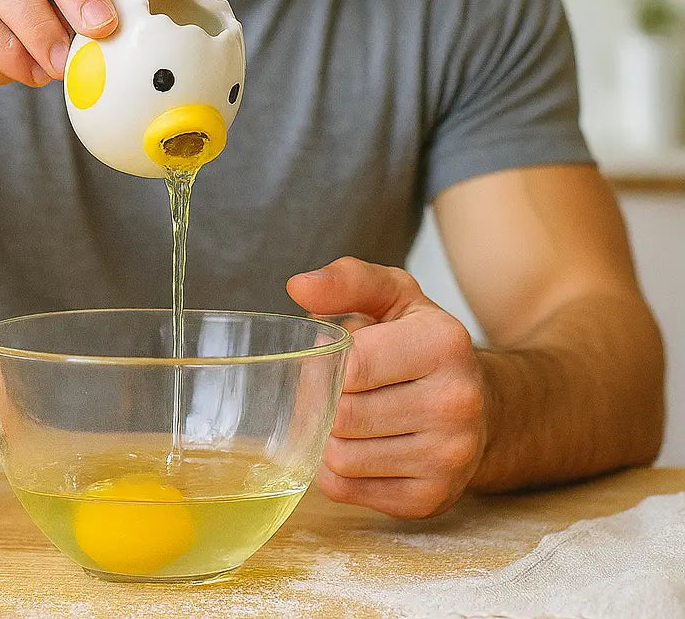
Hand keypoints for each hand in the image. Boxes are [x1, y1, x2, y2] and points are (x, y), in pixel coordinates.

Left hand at [287, 258, 486, 518]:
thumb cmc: (419, 342)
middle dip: (325, 400)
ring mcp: (450, 457)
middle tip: (337, 388)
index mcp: (445, 342)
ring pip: (341, 457)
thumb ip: (345, 281)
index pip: (352, 365)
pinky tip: (360, 445)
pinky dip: (337, 469)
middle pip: (343, 415)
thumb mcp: (391, 295)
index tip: (335, 356)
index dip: (326, 361)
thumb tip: (299, 287)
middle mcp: (456, 402)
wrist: (479, 403)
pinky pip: (346, 489)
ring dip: (329, 436)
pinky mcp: (432, 499)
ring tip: (351, 415)